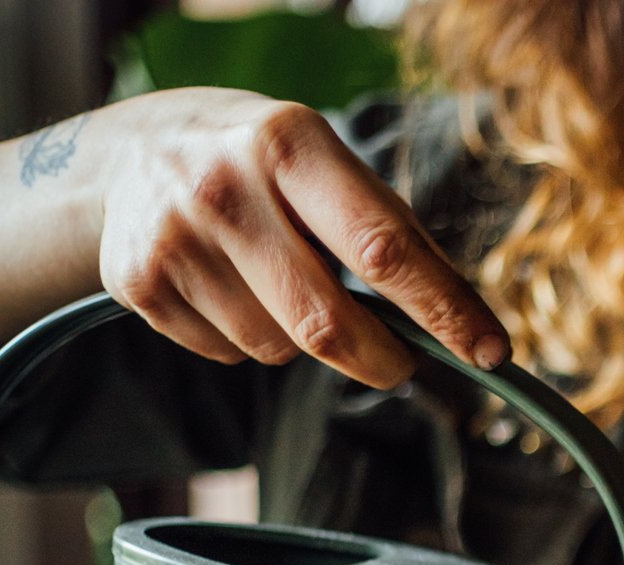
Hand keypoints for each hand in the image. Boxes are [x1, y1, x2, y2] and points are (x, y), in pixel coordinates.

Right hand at [94, 90, 509, 386]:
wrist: (132, 151)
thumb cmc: (264, 167)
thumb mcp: (327, 166)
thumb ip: (392, 233)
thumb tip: (464, 317)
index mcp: (290, 144)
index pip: (384, 248)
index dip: (445, 310)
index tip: (491, 352)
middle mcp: (224, 185)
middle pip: (328, 323)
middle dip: (382, 359)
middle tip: (401, 362)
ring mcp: (174, 236)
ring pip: (279, 347)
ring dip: (303, 341)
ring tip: (282, 287)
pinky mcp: (138, 282)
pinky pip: (230, 354)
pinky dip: (250, 340)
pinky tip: (233, 290)